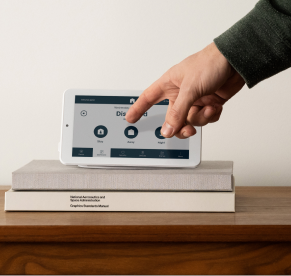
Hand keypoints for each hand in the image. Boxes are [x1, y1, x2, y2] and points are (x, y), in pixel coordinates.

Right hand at [125, 42, 244, 138]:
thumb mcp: (190, 89)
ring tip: (207, 108)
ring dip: (200, 118)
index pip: (148, 98)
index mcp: (169, 84)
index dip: (138, 108)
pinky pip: (205, 119)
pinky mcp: (208, 104)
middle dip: (180, 125)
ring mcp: (195, 100)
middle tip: (185, 129)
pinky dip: (211, 116)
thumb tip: (167, 129)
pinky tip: (215, 106)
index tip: (130, 119)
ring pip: (190, 120)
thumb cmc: (210, 63)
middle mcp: (180, 93)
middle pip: (172, 117)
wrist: (236, 61)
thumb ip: (178, 112)